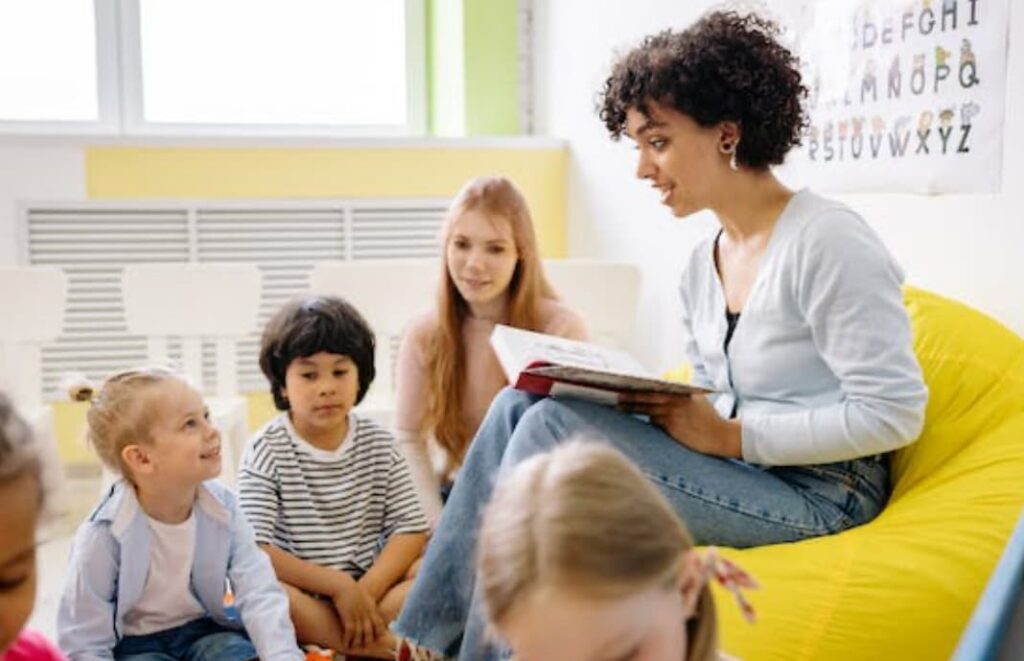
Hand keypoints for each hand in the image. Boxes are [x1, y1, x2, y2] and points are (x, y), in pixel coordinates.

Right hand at [330, 574, 385, 649]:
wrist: (343, 585)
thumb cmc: (352, 588)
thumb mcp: (365, 594)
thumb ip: (369, 602)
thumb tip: (371, 604)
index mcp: (371, 607)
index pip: (379, 622)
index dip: (380, 631)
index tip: (378, 636)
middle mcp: (366, 613)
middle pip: (371, 630)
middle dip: (369, 639)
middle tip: (366, 644)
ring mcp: (358, 615)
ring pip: (361, 633)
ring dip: (358, 642)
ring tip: (354, 646)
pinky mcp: (348, 617)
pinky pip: (350, 632)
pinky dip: (349, 639)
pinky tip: (346, 643)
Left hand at [618, 392, 741, 457]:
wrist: (720, 436)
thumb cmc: (707, 419)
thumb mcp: (695, 401)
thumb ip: (679, 396)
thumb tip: (659, 394)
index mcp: (681, 392)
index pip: (656, 387)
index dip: (640, 385)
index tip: (626, 382)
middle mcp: (676, 400)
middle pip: (647, 396)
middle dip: (630, 394)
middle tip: (615, 393)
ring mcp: (673, 413)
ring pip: (647, 408)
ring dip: (632, 407)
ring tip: (618, 405)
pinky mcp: (672, 426)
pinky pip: (654, 421)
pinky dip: (645, 418)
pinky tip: (634, 418)